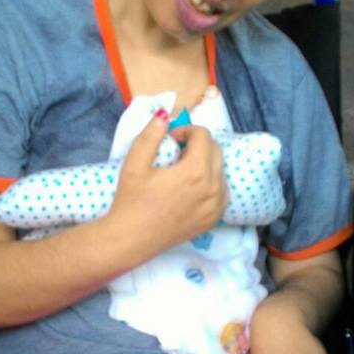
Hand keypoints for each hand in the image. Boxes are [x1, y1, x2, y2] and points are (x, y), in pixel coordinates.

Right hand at [109, 113, 226, 252]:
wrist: (132, 238)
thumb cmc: (131, 200)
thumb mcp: (135, 163)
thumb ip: (151, 135)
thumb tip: (164, 115)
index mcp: (196, 171)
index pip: (203, 135)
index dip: (186, 131)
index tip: (171, 139)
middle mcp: (213, 187)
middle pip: (216, 150)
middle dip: (198, 144)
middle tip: (176, 153)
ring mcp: (216, 205)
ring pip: (221, 170)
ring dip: (206, 163)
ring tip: (182, 171)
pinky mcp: (214, 218)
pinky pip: (222, 191)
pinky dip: (211, 182)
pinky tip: (191, 188)